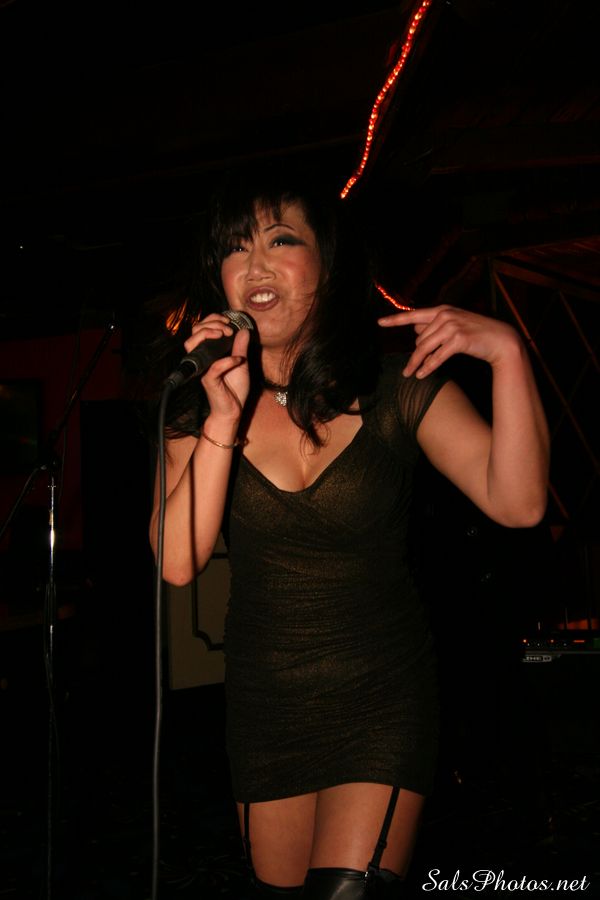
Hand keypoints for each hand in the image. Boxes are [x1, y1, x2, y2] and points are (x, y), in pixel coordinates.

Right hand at [184, 313, 250, 420]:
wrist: (233, 409)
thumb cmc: (234, 388)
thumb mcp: (241, 363)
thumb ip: (240, 347)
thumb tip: (243, 330)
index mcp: (209, 352)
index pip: (202, 328)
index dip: (213, 319)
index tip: (228, 321)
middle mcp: (203, 358)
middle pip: (194, 331)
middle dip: (211, 323)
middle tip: (227, 329)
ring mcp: (204, 368)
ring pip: (192, 344)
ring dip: (209, 334)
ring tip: (225, 335)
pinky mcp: (208, 380)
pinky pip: (214, 366)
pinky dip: (227, 360)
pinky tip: (237, 360)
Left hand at [378, 305, 520, 377]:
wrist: (501, 340)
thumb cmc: (476, 334)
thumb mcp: (454, 326)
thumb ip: (434, 327)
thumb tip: (416, 330)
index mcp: (442, 310)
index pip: (413, 315)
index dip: (395, 320)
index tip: (379, 322)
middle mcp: (445, 315)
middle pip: (419, 339)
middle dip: (416, 354)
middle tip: (411, 367)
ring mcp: (452, 326)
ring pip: (424, 348)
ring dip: (417, 363)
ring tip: (409, 374)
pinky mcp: (458, 339)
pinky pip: (436, 357)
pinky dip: (428, 367)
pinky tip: (421, 375)